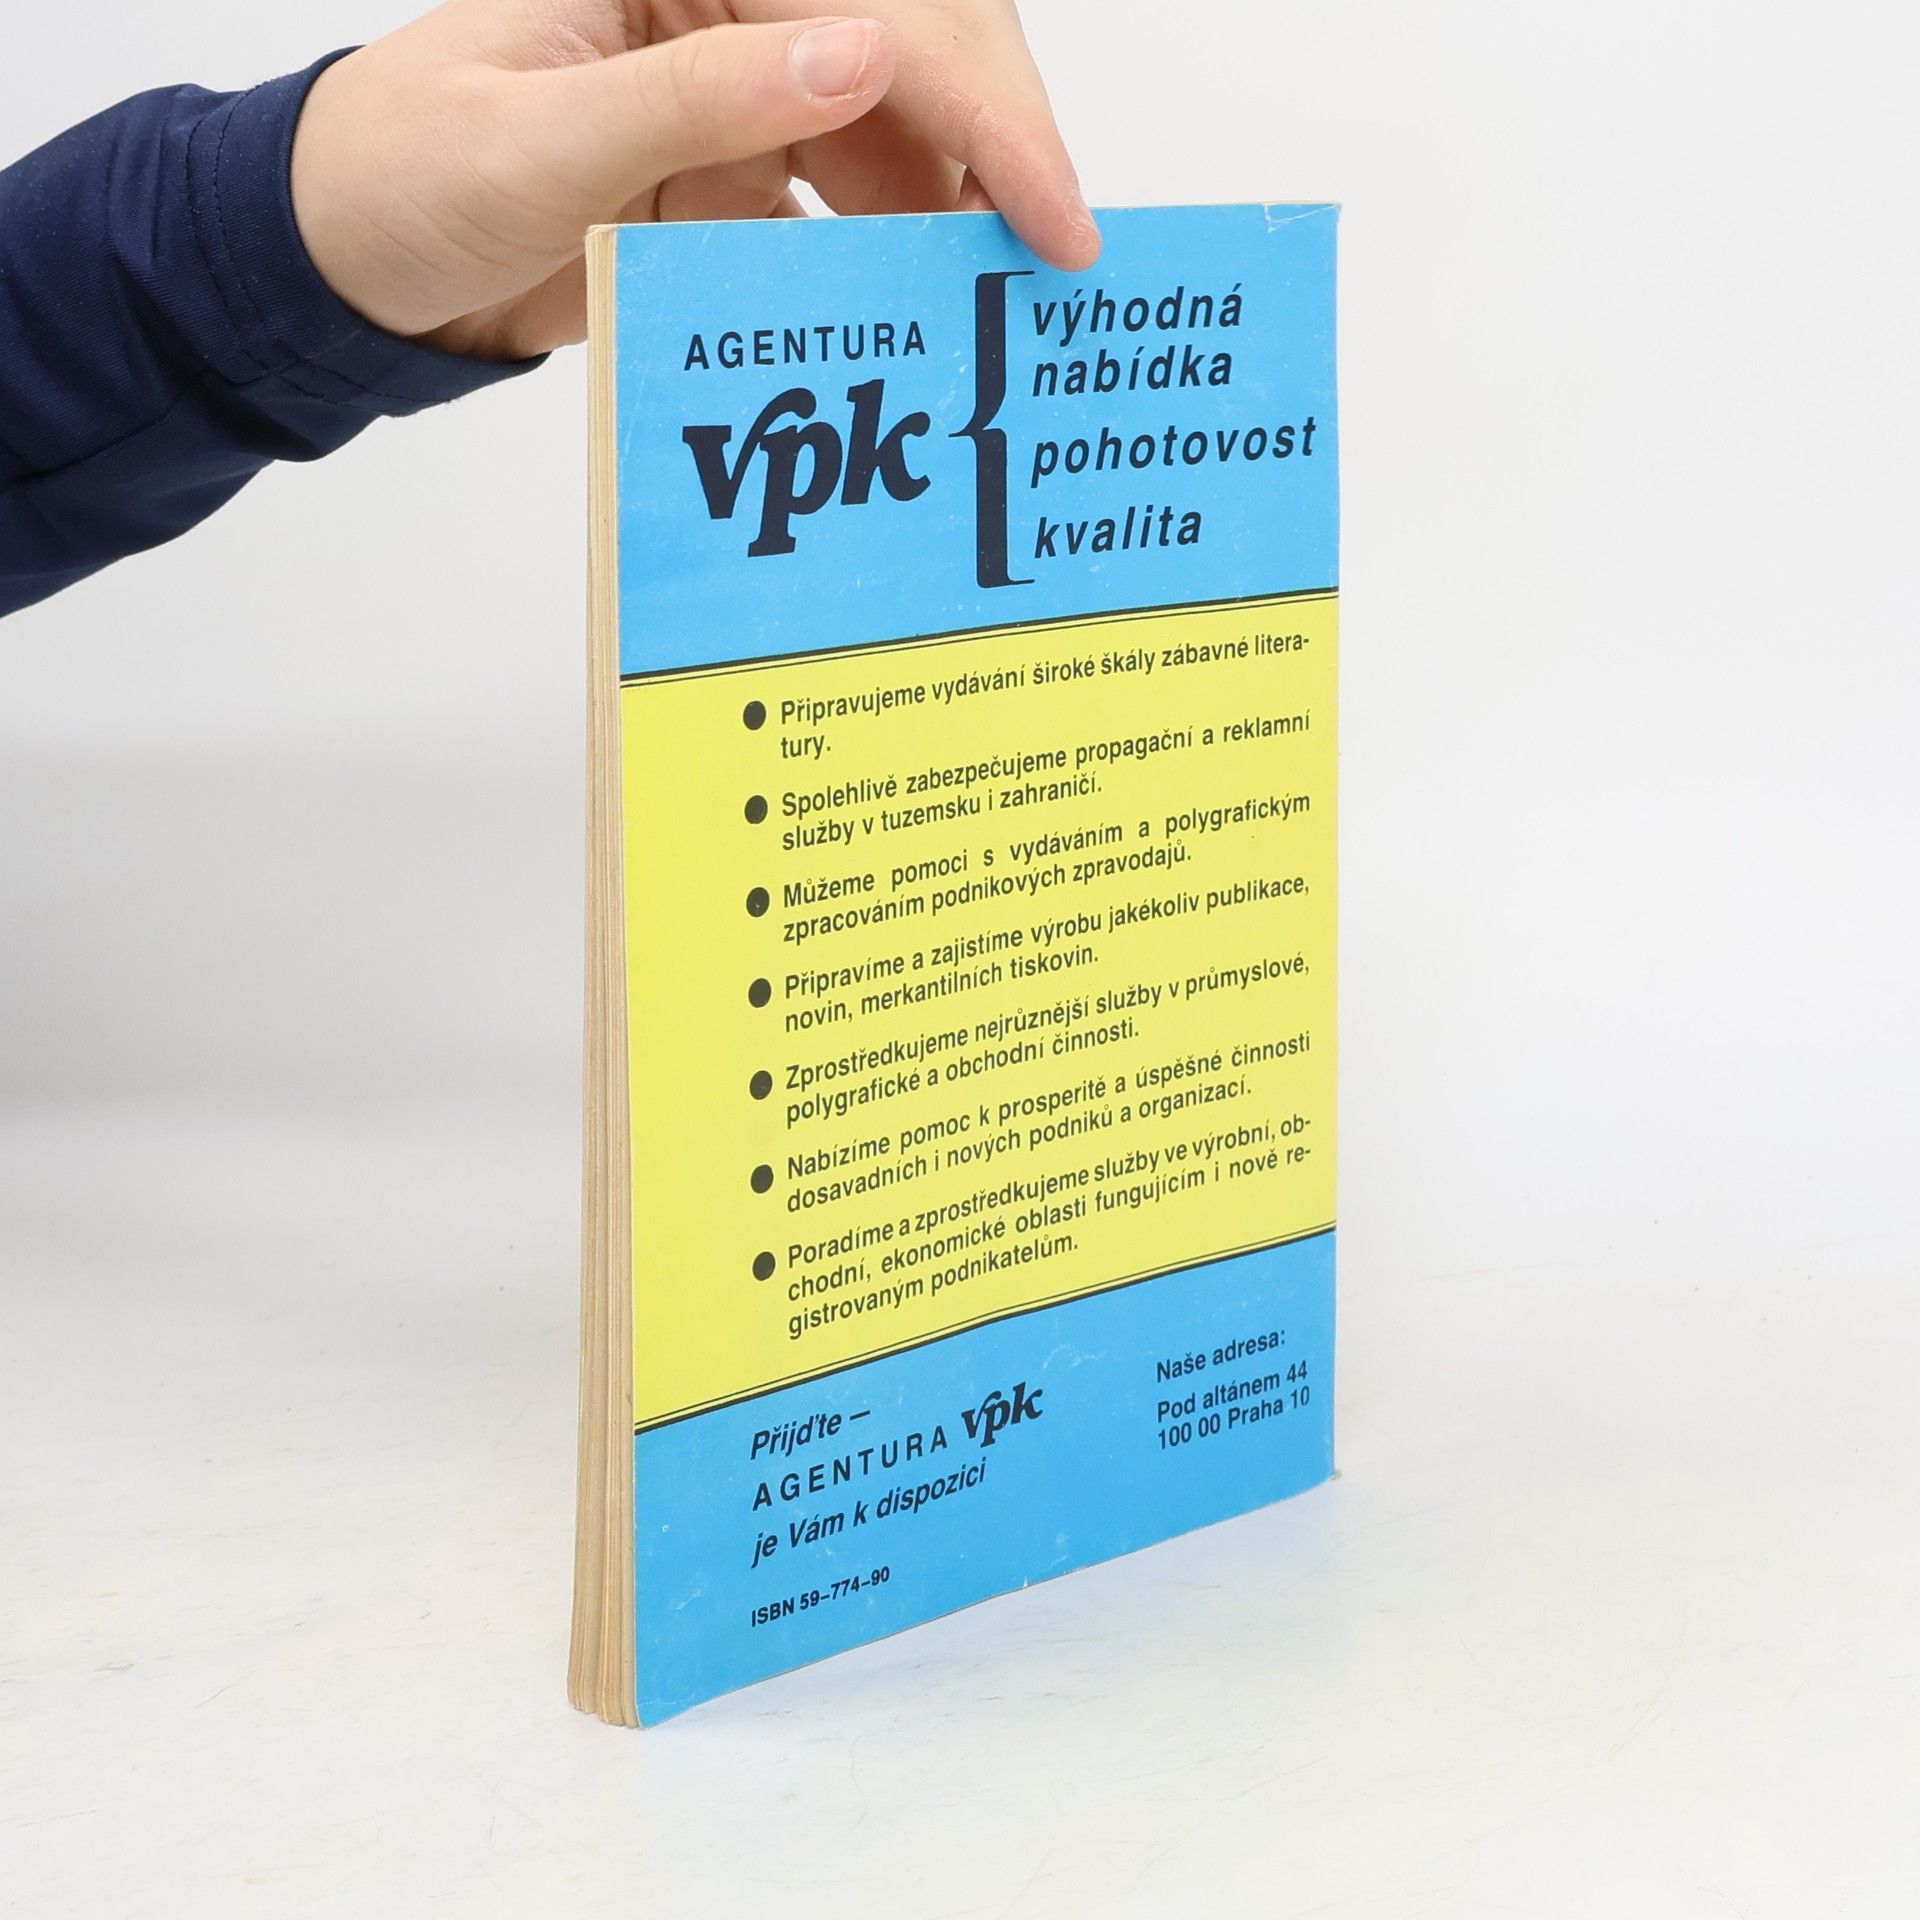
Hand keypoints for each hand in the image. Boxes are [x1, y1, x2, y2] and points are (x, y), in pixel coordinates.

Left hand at [290, 0, 1098, 361]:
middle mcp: (722, 13)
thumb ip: (696, 101)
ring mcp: (730, 97)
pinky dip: (877, 266)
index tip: (1048, 212)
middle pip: (911, 53)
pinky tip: (908, 318)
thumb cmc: (397, 174)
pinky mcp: (725, 176)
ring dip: (944, 219)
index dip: (980, 105)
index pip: (874, 8)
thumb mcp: (533, 141)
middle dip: (992, 149)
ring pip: (888, 136)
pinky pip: (832, 210)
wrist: (339, 263)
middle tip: (1056, 259)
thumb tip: (854, 59)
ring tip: (988, 311)